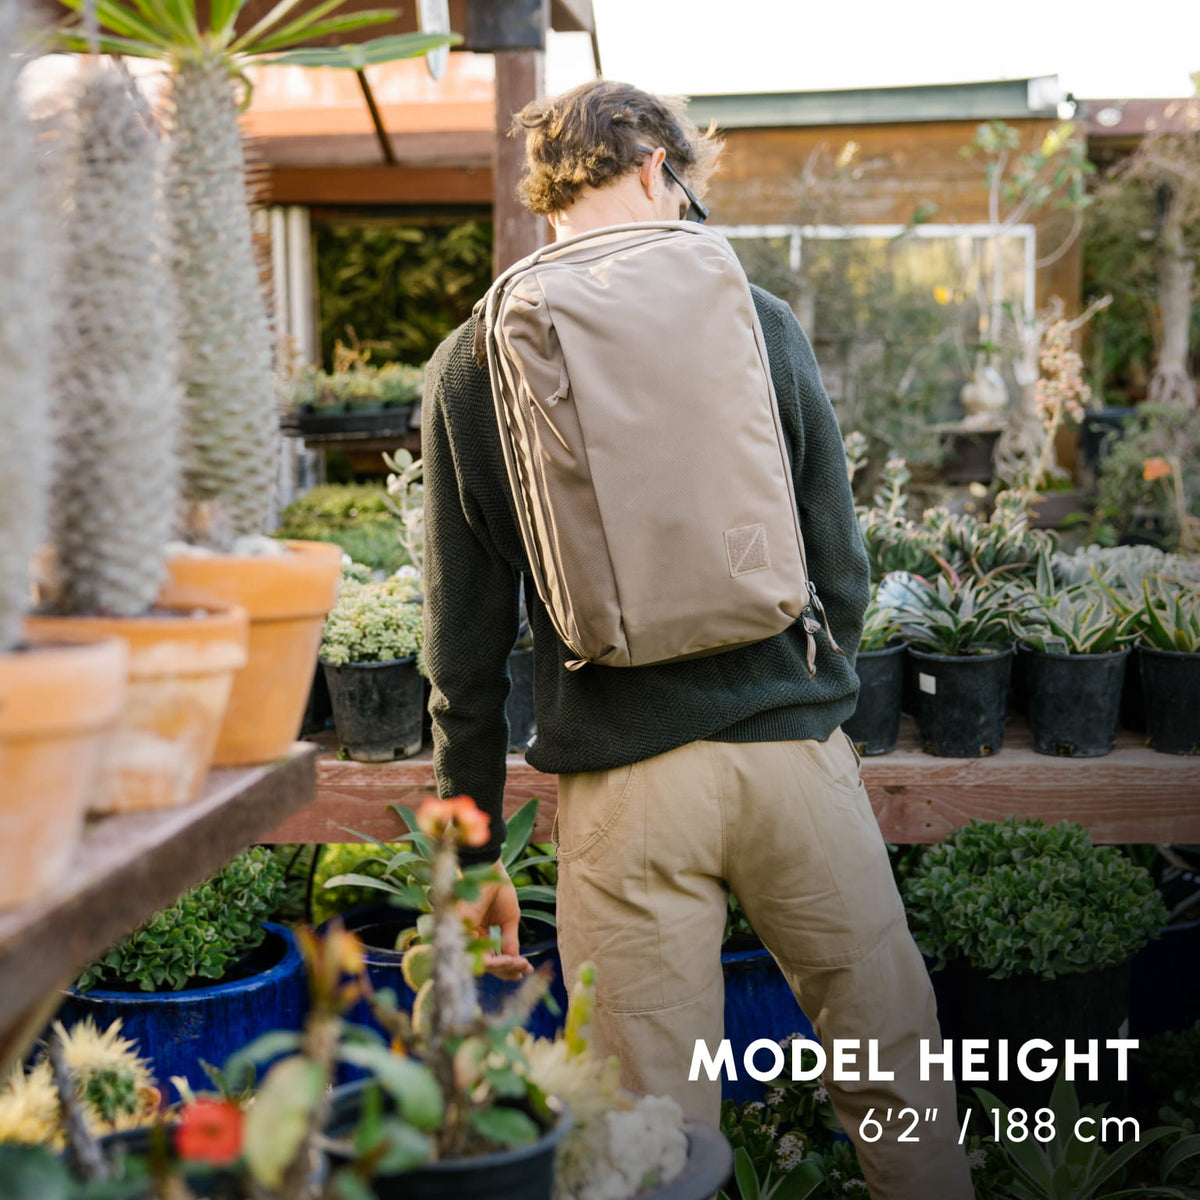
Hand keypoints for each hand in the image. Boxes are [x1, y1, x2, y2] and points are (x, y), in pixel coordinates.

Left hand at [458, 860, 531, 980]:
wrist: (491, 870)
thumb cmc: (498, 889)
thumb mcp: (509, 919)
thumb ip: (510, 941)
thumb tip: (515, 962)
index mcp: (478, 933)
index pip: (491, 958)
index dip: (508, 967)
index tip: (527, 969)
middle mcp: (469, 937)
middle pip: (486, 965)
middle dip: (508, 970)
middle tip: (525, 968)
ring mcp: (464, 936)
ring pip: (481, 964)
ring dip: (503, 967)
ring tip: (520, 963)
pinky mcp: (462, 932)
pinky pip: (477, 956)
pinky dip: (495, 961)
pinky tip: (509, 960)